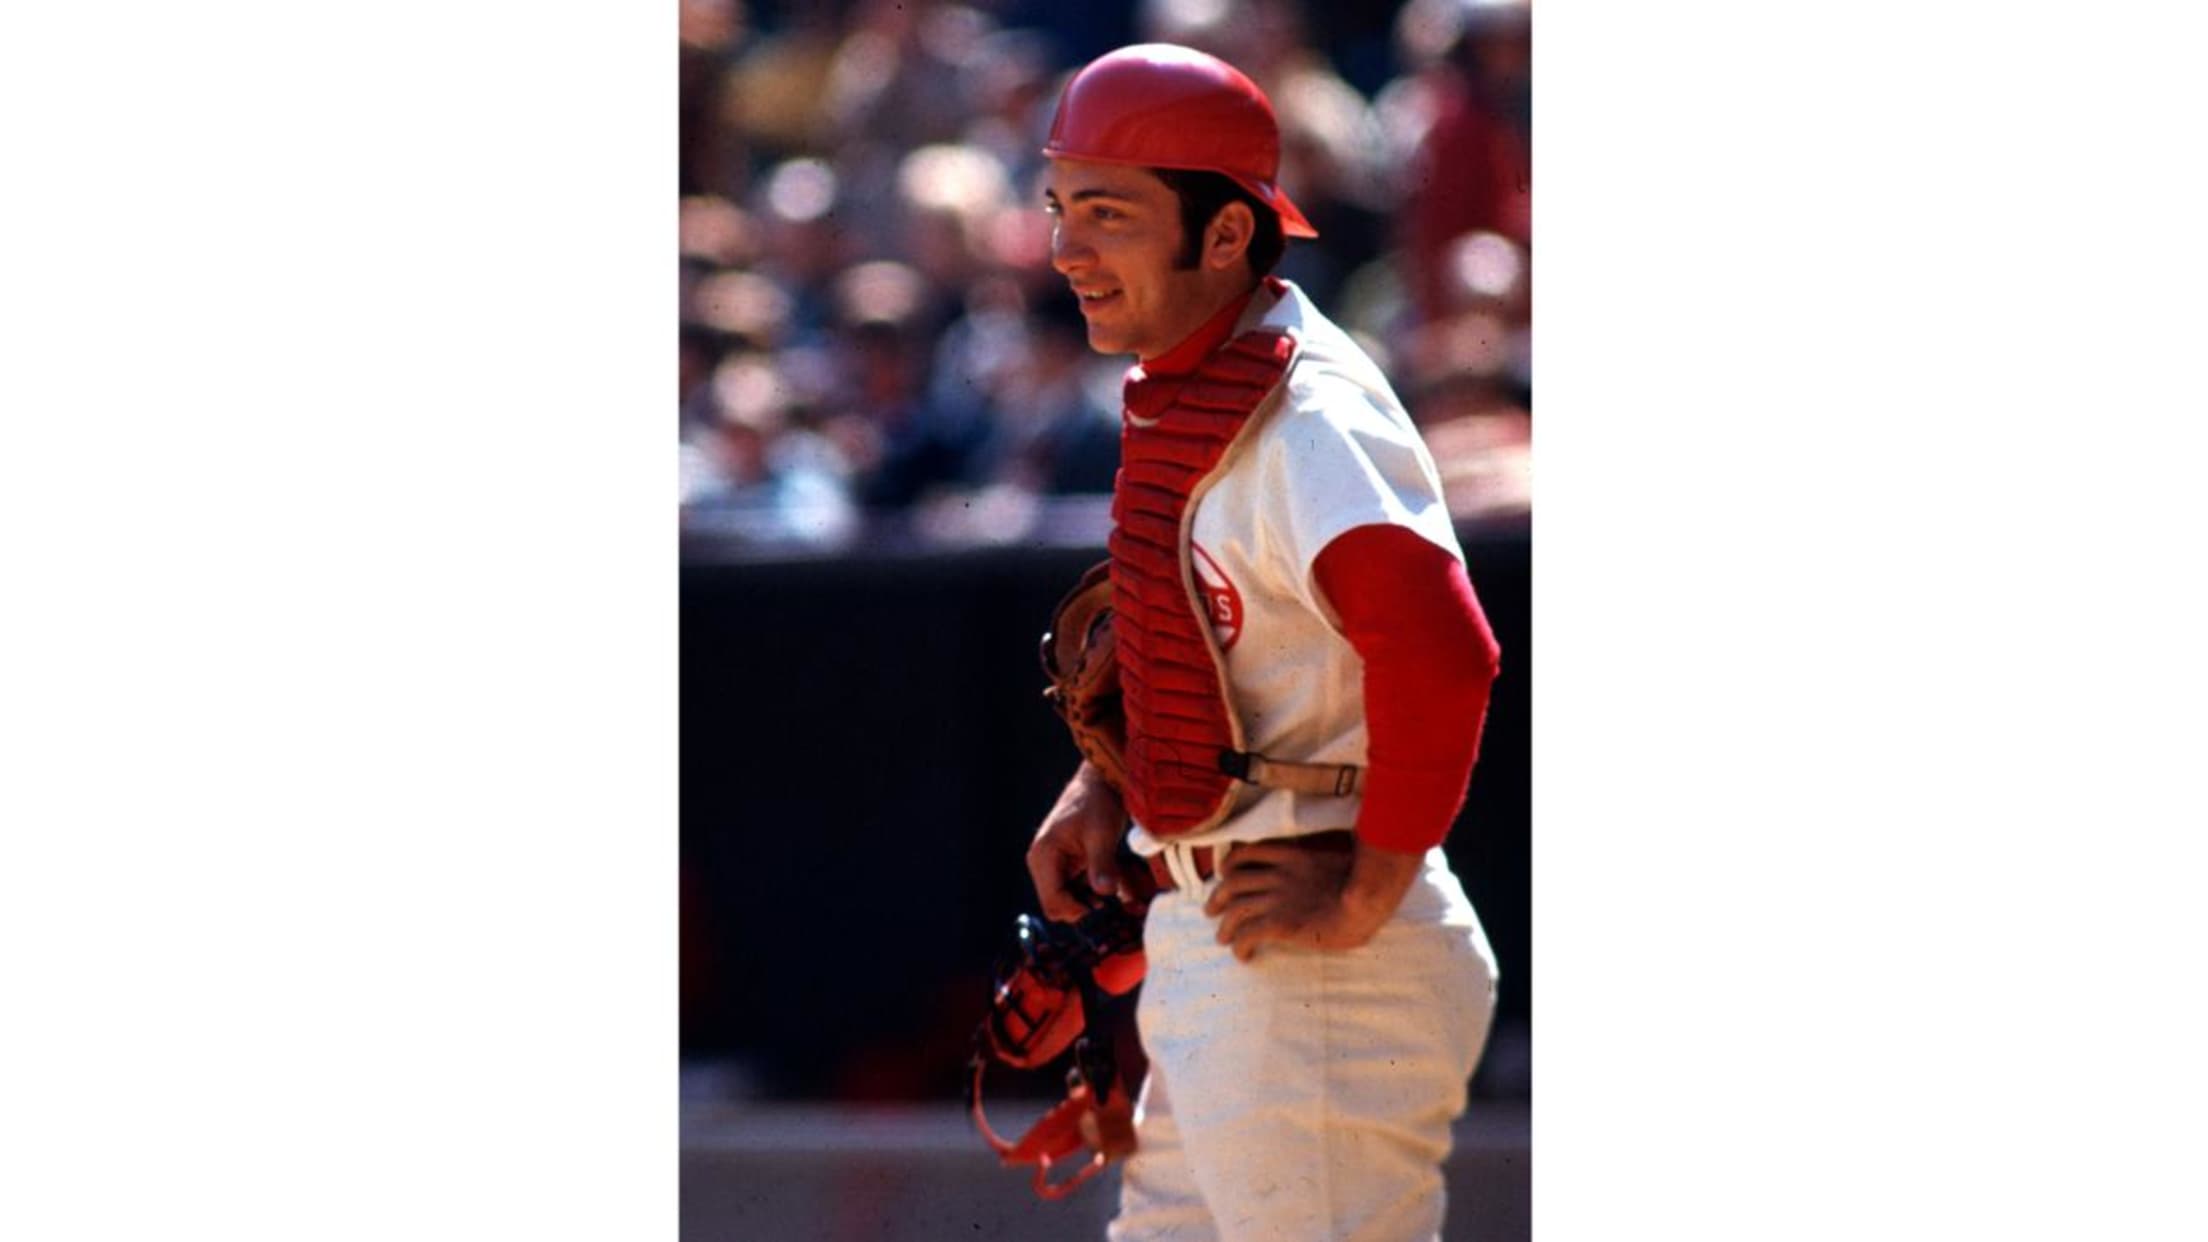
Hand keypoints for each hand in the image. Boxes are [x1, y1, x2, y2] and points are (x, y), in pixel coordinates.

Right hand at [1026, 763, 1132, 921]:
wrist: (1100, 783)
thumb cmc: (1097, 802)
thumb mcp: (1102, 833)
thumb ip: (1102, 864)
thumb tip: (1105, 893)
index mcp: (1044, 856)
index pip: (1053, 902)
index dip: (1078, 910)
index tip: (1105, 906)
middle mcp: (1043, 864)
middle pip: (1058, 906)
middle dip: (1085, 907)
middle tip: (1111, 899)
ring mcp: (1054, 865)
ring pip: (1069, 900)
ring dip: (1091, 901)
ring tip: (1115, 887)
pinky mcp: (1067, 865)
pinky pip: (1077, 890)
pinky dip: (1094, 891)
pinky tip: (1112, 881)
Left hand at [1203, 838, 1421, 962]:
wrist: (1368, 900)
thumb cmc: (1366, 883)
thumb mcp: (1341, 860)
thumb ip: (1324, 861)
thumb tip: (1328, 868)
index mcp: (1293, 855)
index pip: (1250, 853)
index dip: (1231, 864)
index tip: (1225, 874)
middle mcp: (1279, 874)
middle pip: (1234, 882)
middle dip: (1218, 896)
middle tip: (1212, 909)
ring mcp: (1278, 898)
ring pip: (1236, 909)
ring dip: (1225, 925)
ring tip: (1222, 938)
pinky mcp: (1280, 923)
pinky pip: (1248, 934)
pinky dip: (1240, 946)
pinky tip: (1243, 956)